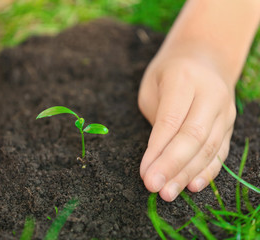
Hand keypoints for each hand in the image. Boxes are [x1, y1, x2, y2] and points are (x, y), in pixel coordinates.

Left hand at [138, 47, 235, 201]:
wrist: (205, 57)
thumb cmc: (169, 73)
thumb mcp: (153, 86)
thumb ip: (157, 119)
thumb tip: (158, 158)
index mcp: (184, 79)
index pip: (171, 120)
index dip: (158, 149)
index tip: (144, 172)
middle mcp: (211, 94)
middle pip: (193, 136)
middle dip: (172, 166)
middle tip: (154, 187)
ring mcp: (224, 110)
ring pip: (208, 148)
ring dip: (187, 174)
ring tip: (168, 193)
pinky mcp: (229, 125)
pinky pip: (220, 151)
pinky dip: (206, 171)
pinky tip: (193, 186)